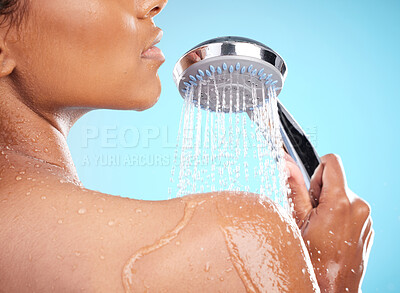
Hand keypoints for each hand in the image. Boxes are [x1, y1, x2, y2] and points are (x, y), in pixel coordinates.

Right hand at [284, 153, 373, 291]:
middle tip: (312, 216)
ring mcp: (366, 217)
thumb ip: (294, 187)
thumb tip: (287, 163)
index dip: (316, 171)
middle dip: (321, 192)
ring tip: (321, 228)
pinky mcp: (368, 227)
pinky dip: (340, 216)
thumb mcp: (297, 219)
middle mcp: (359, 206)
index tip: (310, 190)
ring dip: (330, 204)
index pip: (331, 161)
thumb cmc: (312, 258)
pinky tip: (331, 234)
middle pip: (336, 180)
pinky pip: (352, 209)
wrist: (331, 287)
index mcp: (341, 201)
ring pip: (343, 195)